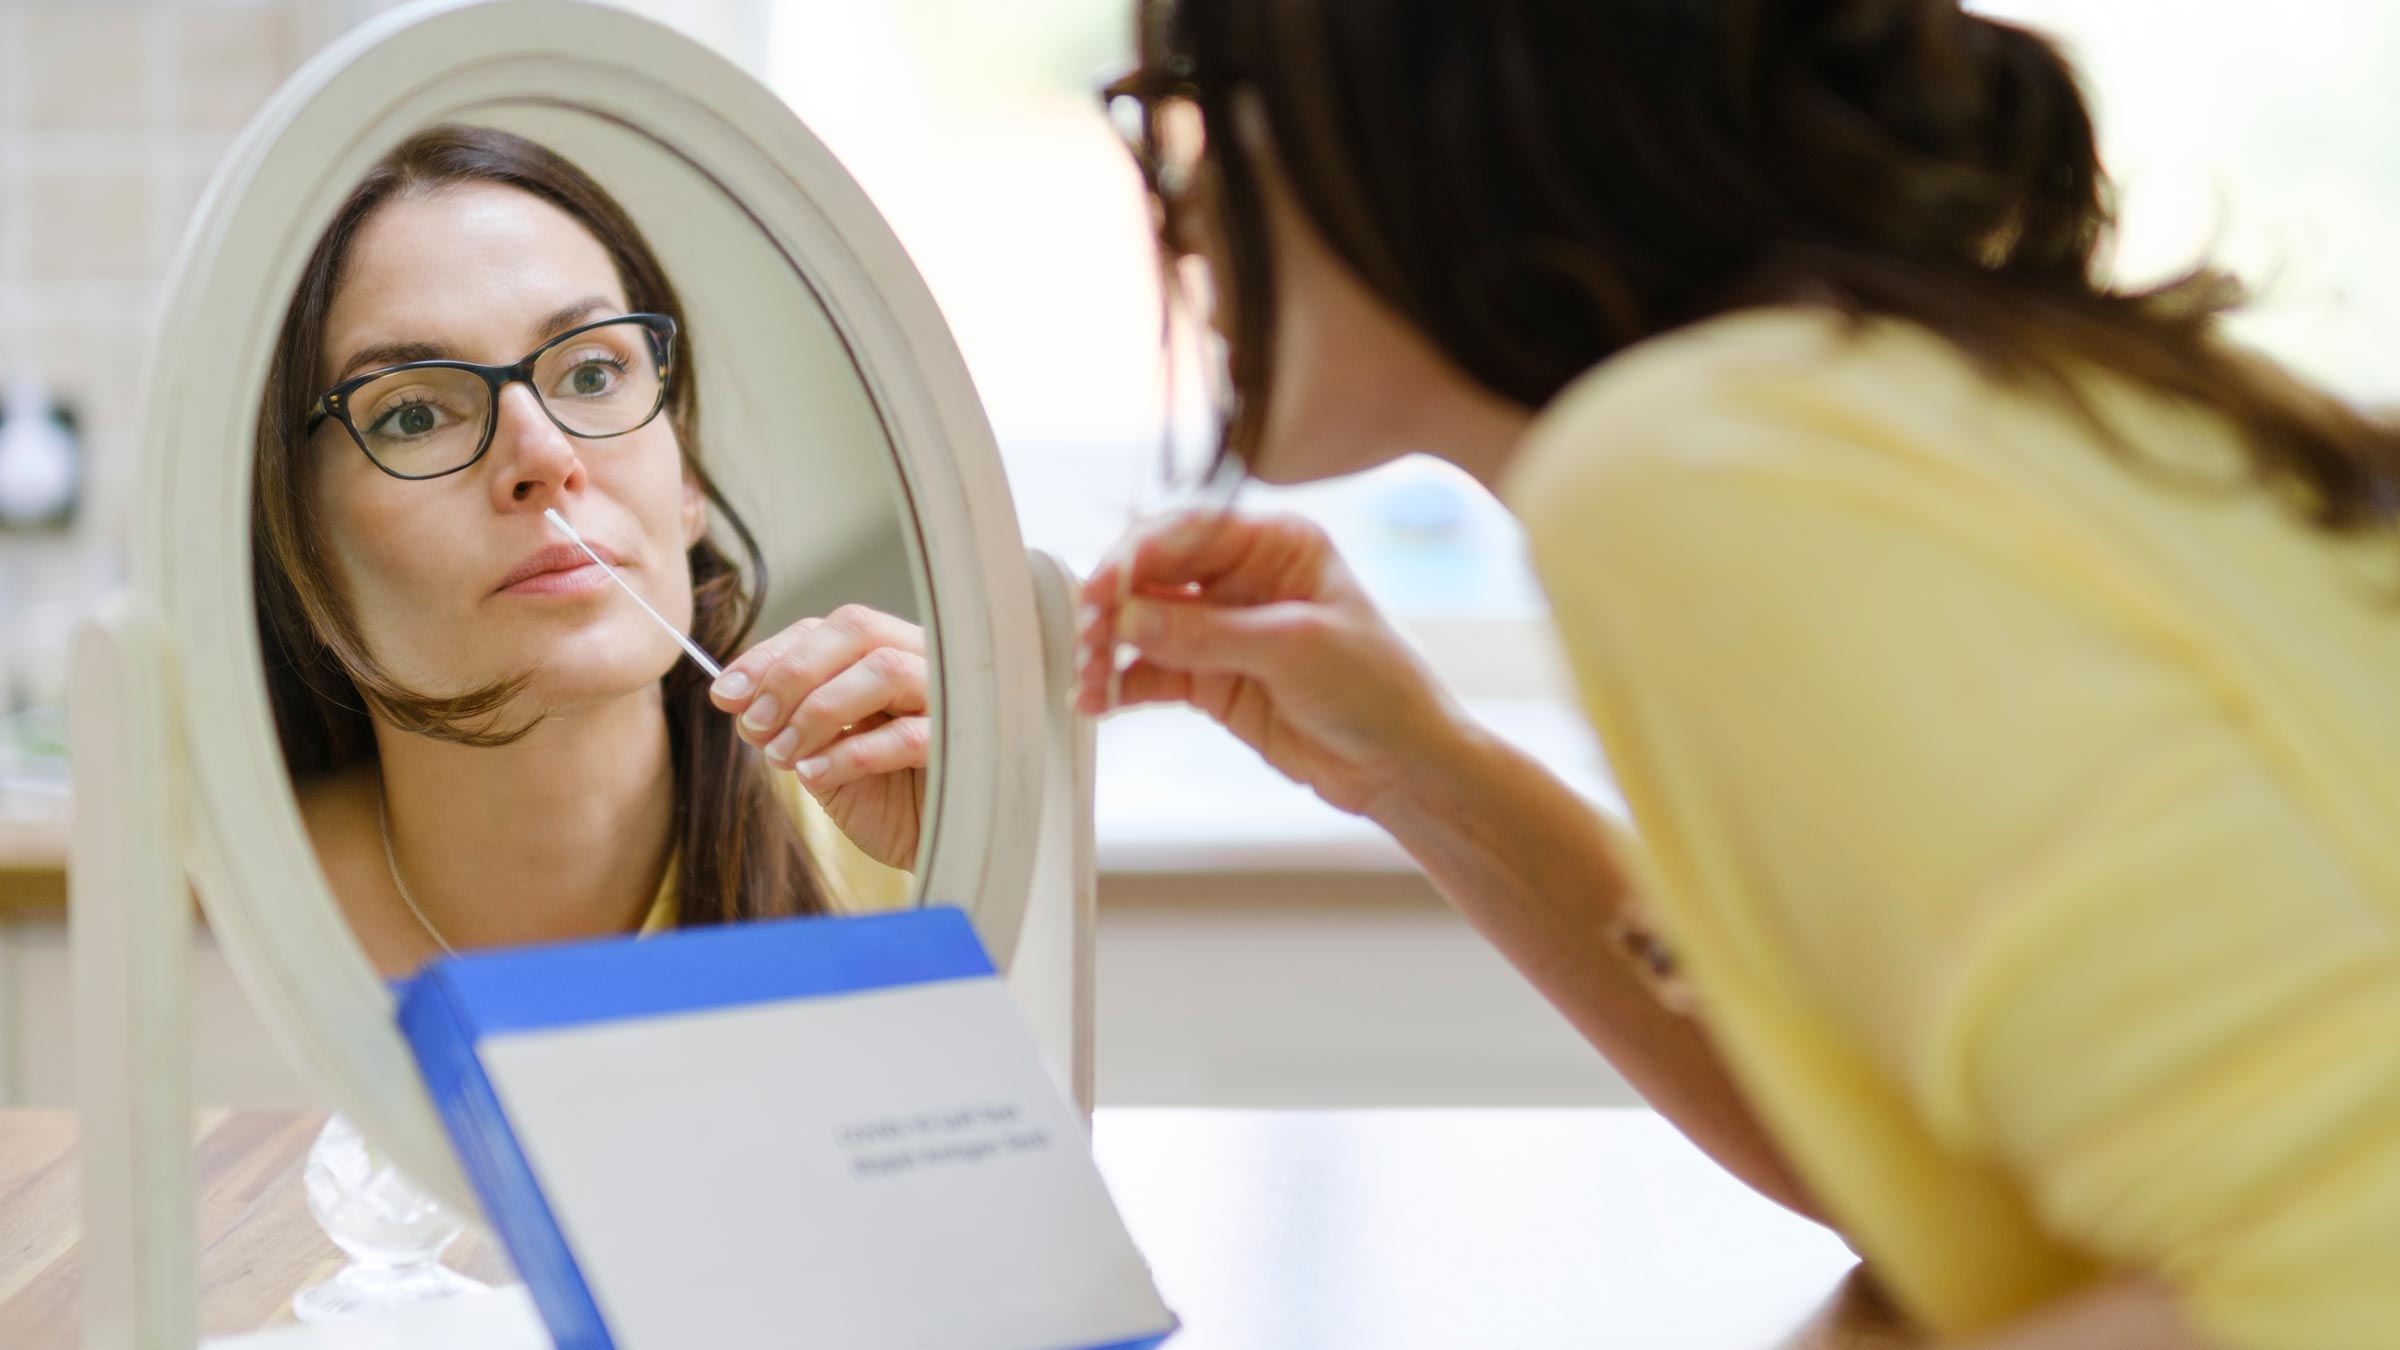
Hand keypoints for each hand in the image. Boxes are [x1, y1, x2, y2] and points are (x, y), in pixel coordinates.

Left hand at [710, 603, 925, 870]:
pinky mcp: (961, 748)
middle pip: (858, 630)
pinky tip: (815, 777)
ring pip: (883, 670)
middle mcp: (924, 664)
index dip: (772, 655)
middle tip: (754, 724)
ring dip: (817, 711)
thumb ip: (789, 723)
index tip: (726, 694)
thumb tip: (734, 695)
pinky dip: (850, 754)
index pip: (830, 629)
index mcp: (891, 656)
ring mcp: (950, 700)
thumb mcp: (824, 757)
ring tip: (782, 757)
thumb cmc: (887, 800)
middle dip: (792, 673)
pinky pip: (907, 736)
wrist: (937, 849)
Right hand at [1073, 509, 1465, 818]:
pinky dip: (1120, 684)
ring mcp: (1222, 628)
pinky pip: (1150, 671)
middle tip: (1088, 638)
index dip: (1139, 555)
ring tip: (1088, 678)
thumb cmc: (1378, 688)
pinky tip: (1098, 700)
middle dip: (1113, 604)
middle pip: (1154, 574)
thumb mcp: (1295, 648)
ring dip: (1108, 648)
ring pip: (1143, 624)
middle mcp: (1242, 577)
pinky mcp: (1210, 678)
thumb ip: (1208, 632)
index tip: (1104, 590)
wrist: (1400, 764)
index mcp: (1276, 544)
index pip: (1189, 531)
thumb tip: (1131, 615)